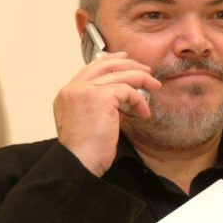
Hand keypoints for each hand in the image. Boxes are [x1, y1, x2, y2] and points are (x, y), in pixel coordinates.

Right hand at [53, 53, 160, 175]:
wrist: (79, 163)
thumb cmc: (85, 152)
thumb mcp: (87, 122)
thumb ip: (97, 106)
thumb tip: (120, 99)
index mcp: (67, 94)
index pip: (91, 68)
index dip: (111, 61)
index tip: (126, 59)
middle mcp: (73, 89)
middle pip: (106, 65)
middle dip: (130, 64)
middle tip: (147, 70)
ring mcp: (85, 91)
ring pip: (120, 75)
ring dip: (142, 80)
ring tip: (155, 87)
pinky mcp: (101, 98)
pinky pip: (128, 91)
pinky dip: (139, 99)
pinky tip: (143, 112)